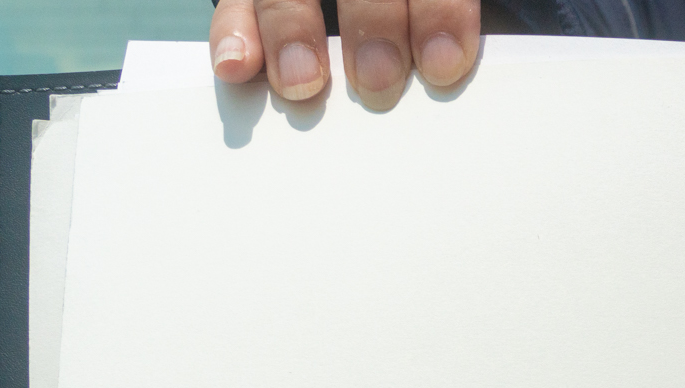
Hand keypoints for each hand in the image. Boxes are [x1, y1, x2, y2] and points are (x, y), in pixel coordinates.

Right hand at [210, 0, 480, 108]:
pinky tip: (238, 66)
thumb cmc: (411, 11)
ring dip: (292, 30)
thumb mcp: (422, 7)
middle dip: (371, 23)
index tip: (444, 64)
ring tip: (303, 83)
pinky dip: (233, 31)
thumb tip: (451, 71)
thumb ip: (441, 20)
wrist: (374, 4)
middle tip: (379, 81)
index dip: (438, 11)